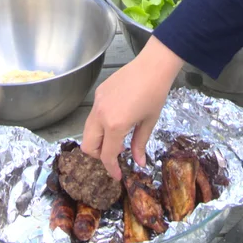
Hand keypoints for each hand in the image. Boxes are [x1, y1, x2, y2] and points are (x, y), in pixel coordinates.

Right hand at [81, 38, 185, 177]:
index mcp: (115, 125)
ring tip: (115, 140)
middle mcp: (101, 115)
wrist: (152, 66)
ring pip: (87, 130)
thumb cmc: (155, 94)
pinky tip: (116, 120)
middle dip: (98, 156)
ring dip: (97, 140)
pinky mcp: (98, 93)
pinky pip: (93, 116)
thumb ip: (140, 144)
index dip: (111, 168)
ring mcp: (97, 103)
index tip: (117, 175)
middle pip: (88, 145)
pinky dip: (100, 125)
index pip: (106, 155)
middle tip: (114, 157)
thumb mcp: (149, 122)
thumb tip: (139, 163)